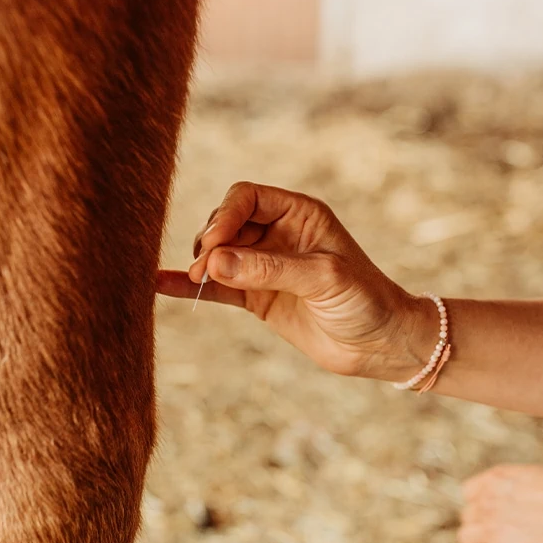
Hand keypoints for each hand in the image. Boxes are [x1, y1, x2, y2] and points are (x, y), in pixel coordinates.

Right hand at [157, 181, 427, 379]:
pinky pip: (218, 286)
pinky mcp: (257, 296)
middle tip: (206, 270)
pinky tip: (162, 284)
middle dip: (211, 242)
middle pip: (226, 222)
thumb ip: (268, 268)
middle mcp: (277, 234)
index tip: (213, 247)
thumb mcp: (323, 277)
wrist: (379, 344)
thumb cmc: (365, 301)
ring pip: (218, 252)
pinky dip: (192, 285)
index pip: (246, 198)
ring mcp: (264, 265)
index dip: (225, 216)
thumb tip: (213, 262)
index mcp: (298, 214)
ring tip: (199, 280)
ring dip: (202, 263)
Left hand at [459, 464, 542, 542]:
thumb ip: (519, 489)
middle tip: (499, 533)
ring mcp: (495, 526)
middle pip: (468, 517)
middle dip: (481, 525)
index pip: (469, 493)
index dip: (480, 505)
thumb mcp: (541, 477)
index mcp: (498, 478)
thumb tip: (517, 502)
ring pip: (466, 539)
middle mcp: (490, 500)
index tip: (491, 513)